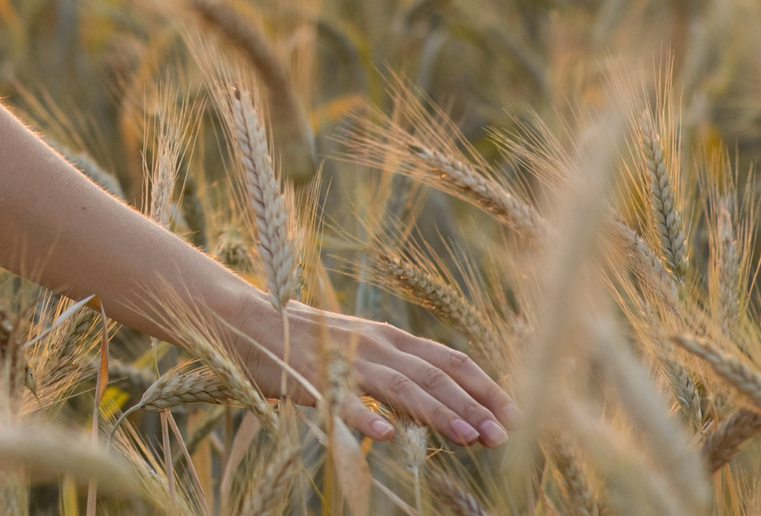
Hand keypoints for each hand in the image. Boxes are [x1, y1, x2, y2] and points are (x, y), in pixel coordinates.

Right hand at [223, 293, 515, 447]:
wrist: (244, 322)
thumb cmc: (307, 342)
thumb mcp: (360, 349)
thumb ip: (396, 372)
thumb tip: (439, 405)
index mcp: (390, 336)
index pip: (450, 359)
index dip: (486, 386)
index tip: (515, 414)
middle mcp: (376, 344)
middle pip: (434, 375)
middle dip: (474, 406)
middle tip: (504, 436)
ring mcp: (346, 360)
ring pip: (402, 386)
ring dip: (439, 412)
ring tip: (469, 438)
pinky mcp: (314, 378)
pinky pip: (344, 401)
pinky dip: (367, 418)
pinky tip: (388, 437)